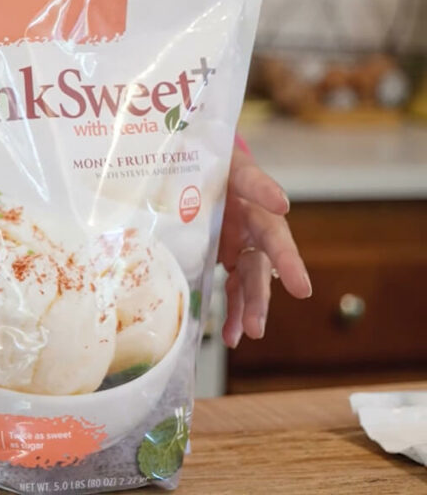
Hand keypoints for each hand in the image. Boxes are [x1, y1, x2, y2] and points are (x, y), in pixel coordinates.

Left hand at [218, 145, 311, 347]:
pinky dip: (234, 313)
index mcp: (245, 186)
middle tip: (302, 288)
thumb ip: (221, 169)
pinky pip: (234, 289)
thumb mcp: (212, 165)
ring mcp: (244, 243)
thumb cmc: (209, 170)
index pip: (255, 185)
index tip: (281, 204)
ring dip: (254, 304)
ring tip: (253, 331)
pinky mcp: (231, 261)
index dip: (266, 192)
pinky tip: (233, 336)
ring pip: (253, 276)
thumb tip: (240, 176)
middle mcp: (253, 218)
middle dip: (284, 265)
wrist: (200, 183)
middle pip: (269, 244)